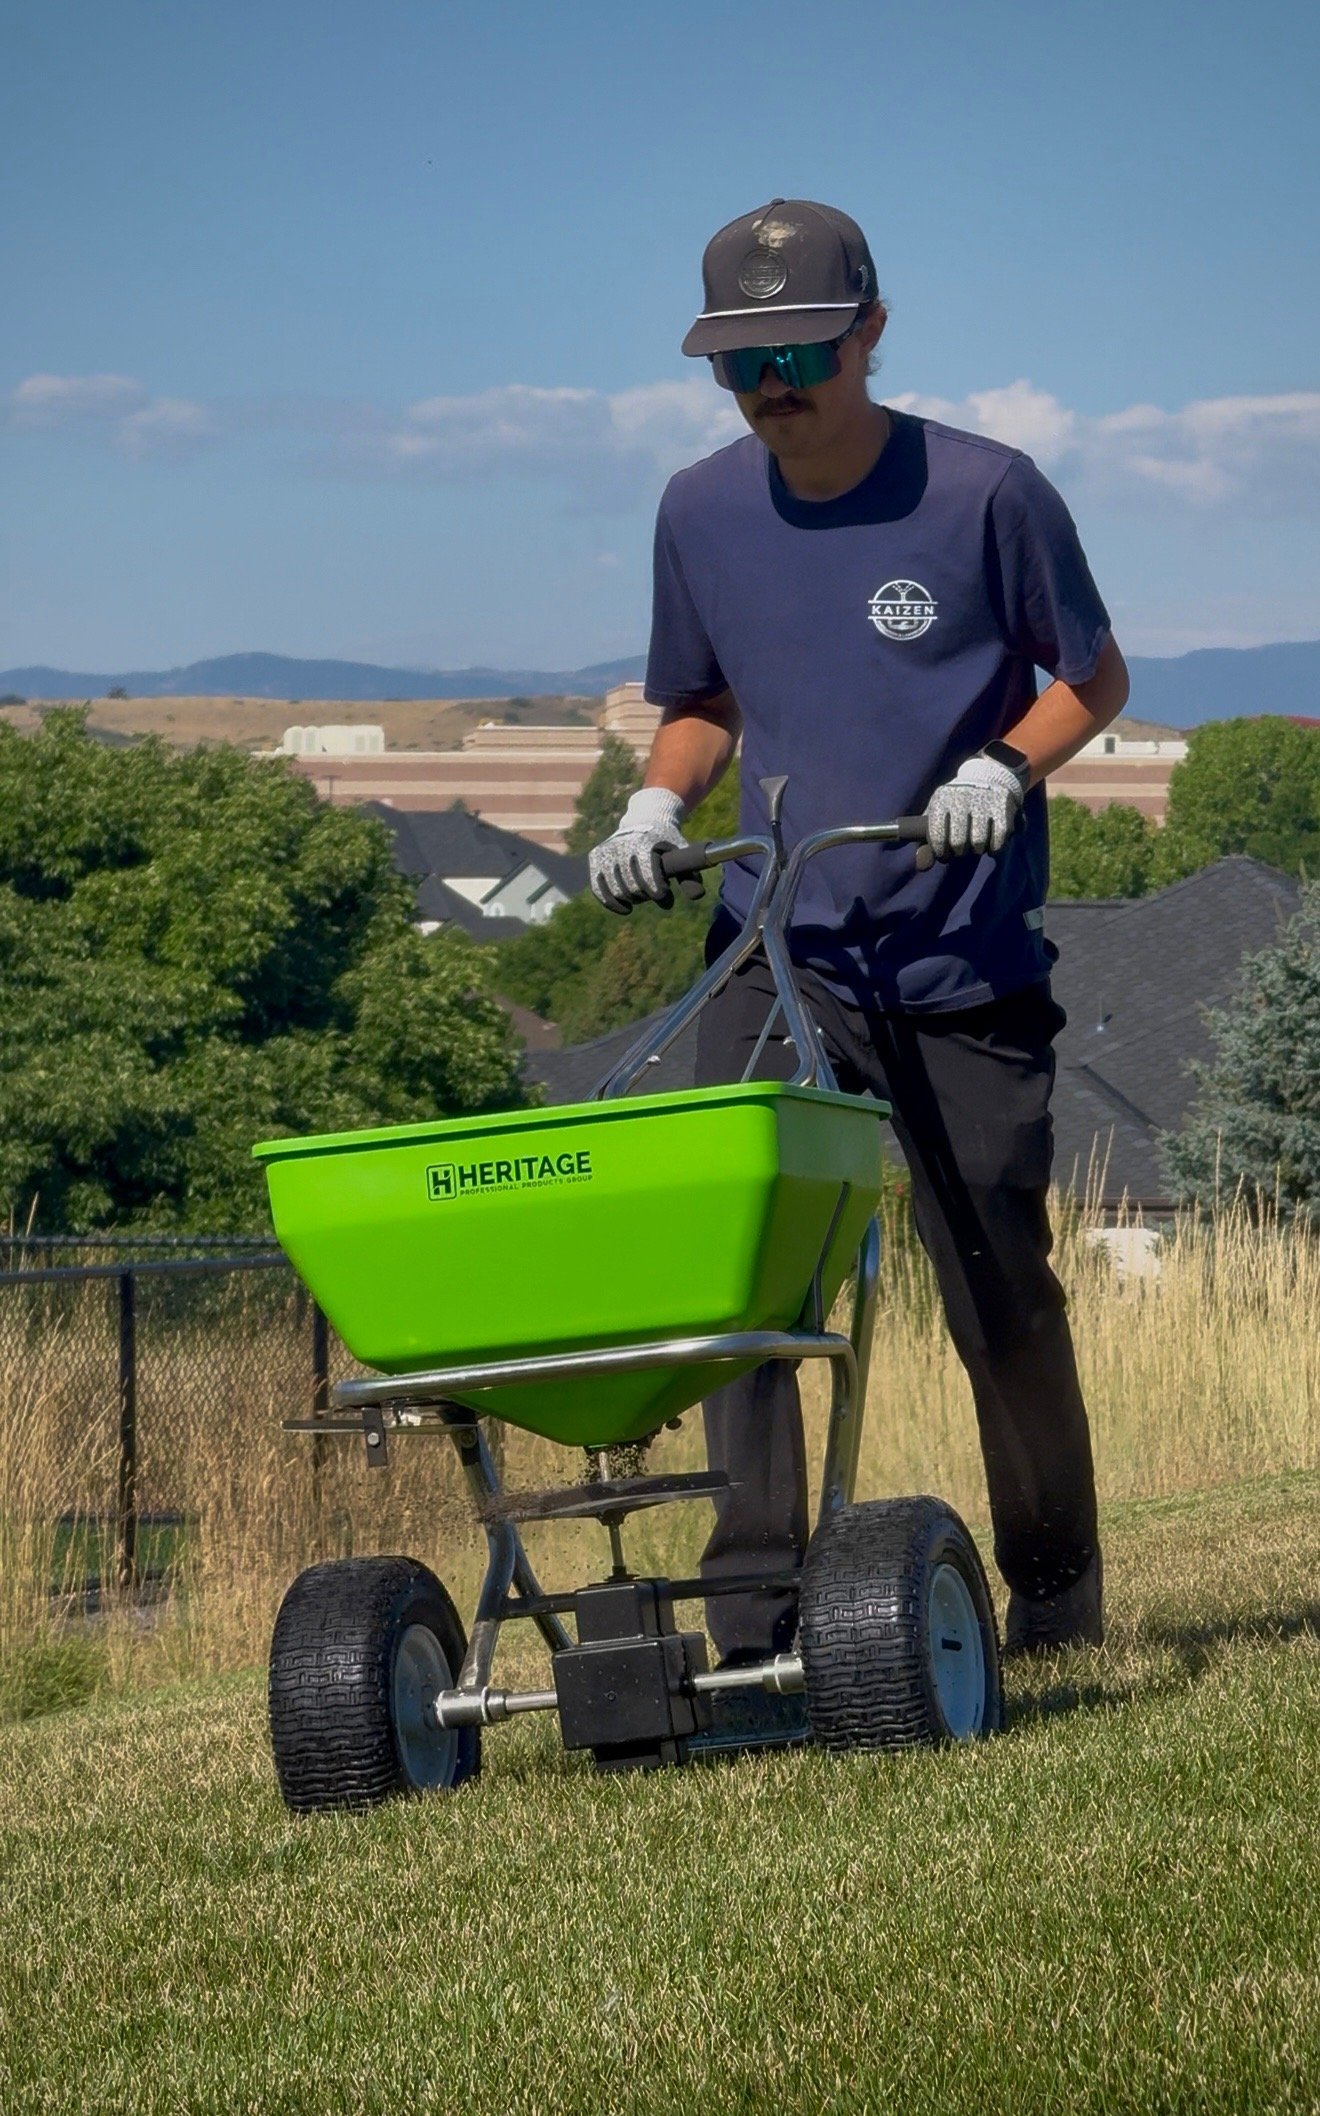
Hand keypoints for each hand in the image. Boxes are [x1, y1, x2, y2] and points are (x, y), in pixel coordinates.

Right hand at [589, 787, 689, 914]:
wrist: (645, 818)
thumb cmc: (666, 840)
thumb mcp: (681, 852)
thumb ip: (690, 874)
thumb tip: (697, 896)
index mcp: (644, 843)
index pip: (648, 876)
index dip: (658, 892)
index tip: (665, 897)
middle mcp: (622, 846)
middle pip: (633, 887)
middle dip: (646, 895)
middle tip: (654, 893)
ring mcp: (606, 852)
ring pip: (617, 891)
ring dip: (632, 899)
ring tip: (642, 895)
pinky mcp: (595, 858)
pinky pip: (598, 888)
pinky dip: (611, 902)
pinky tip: (626, 909)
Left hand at [924, 754, 1025, 860]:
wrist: (986, 778)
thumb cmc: (955, 807)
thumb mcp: (936, 819)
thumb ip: (926, 844)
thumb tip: (922, 867)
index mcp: (941, 799)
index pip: (936, 835)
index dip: (940, 851)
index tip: (944, 852)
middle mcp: (962, 796)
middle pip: (958, 842)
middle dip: (959, 851)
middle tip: (961, 848)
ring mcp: (984, 800)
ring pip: (979, 842)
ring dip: (977, 850)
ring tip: (976, 844)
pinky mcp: (1003, 805)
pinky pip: (999, 839)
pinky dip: (994, 848)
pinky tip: (990, 846)